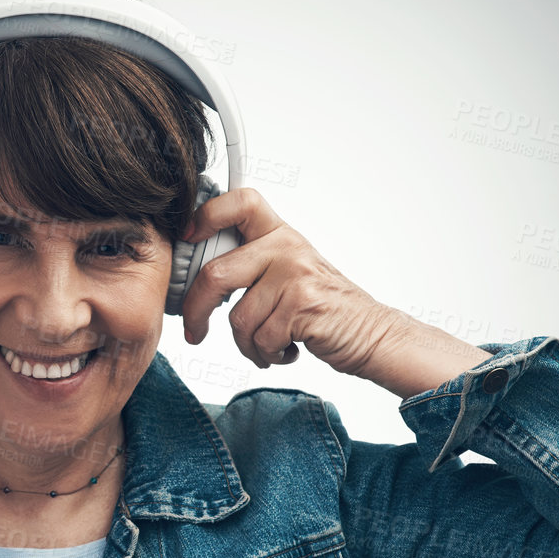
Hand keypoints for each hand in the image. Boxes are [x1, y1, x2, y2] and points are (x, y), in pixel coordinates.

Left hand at [178, 187, 394, 375]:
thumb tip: (198, 279)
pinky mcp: (303, 304)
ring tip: (268, 346)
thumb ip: (252, 266)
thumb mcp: (289, 273)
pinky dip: (267, 355)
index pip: (241, 202)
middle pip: (216, 274)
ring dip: (247, 344)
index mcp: (279, 234)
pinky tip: (286, 350)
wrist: (371, 333)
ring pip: (238, 318)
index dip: (207, 214)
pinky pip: (260, 338)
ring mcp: (296, 274)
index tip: (187, 237)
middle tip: (194, 332)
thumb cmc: (323, 308)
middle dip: (196, 311)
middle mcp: (287, 247)